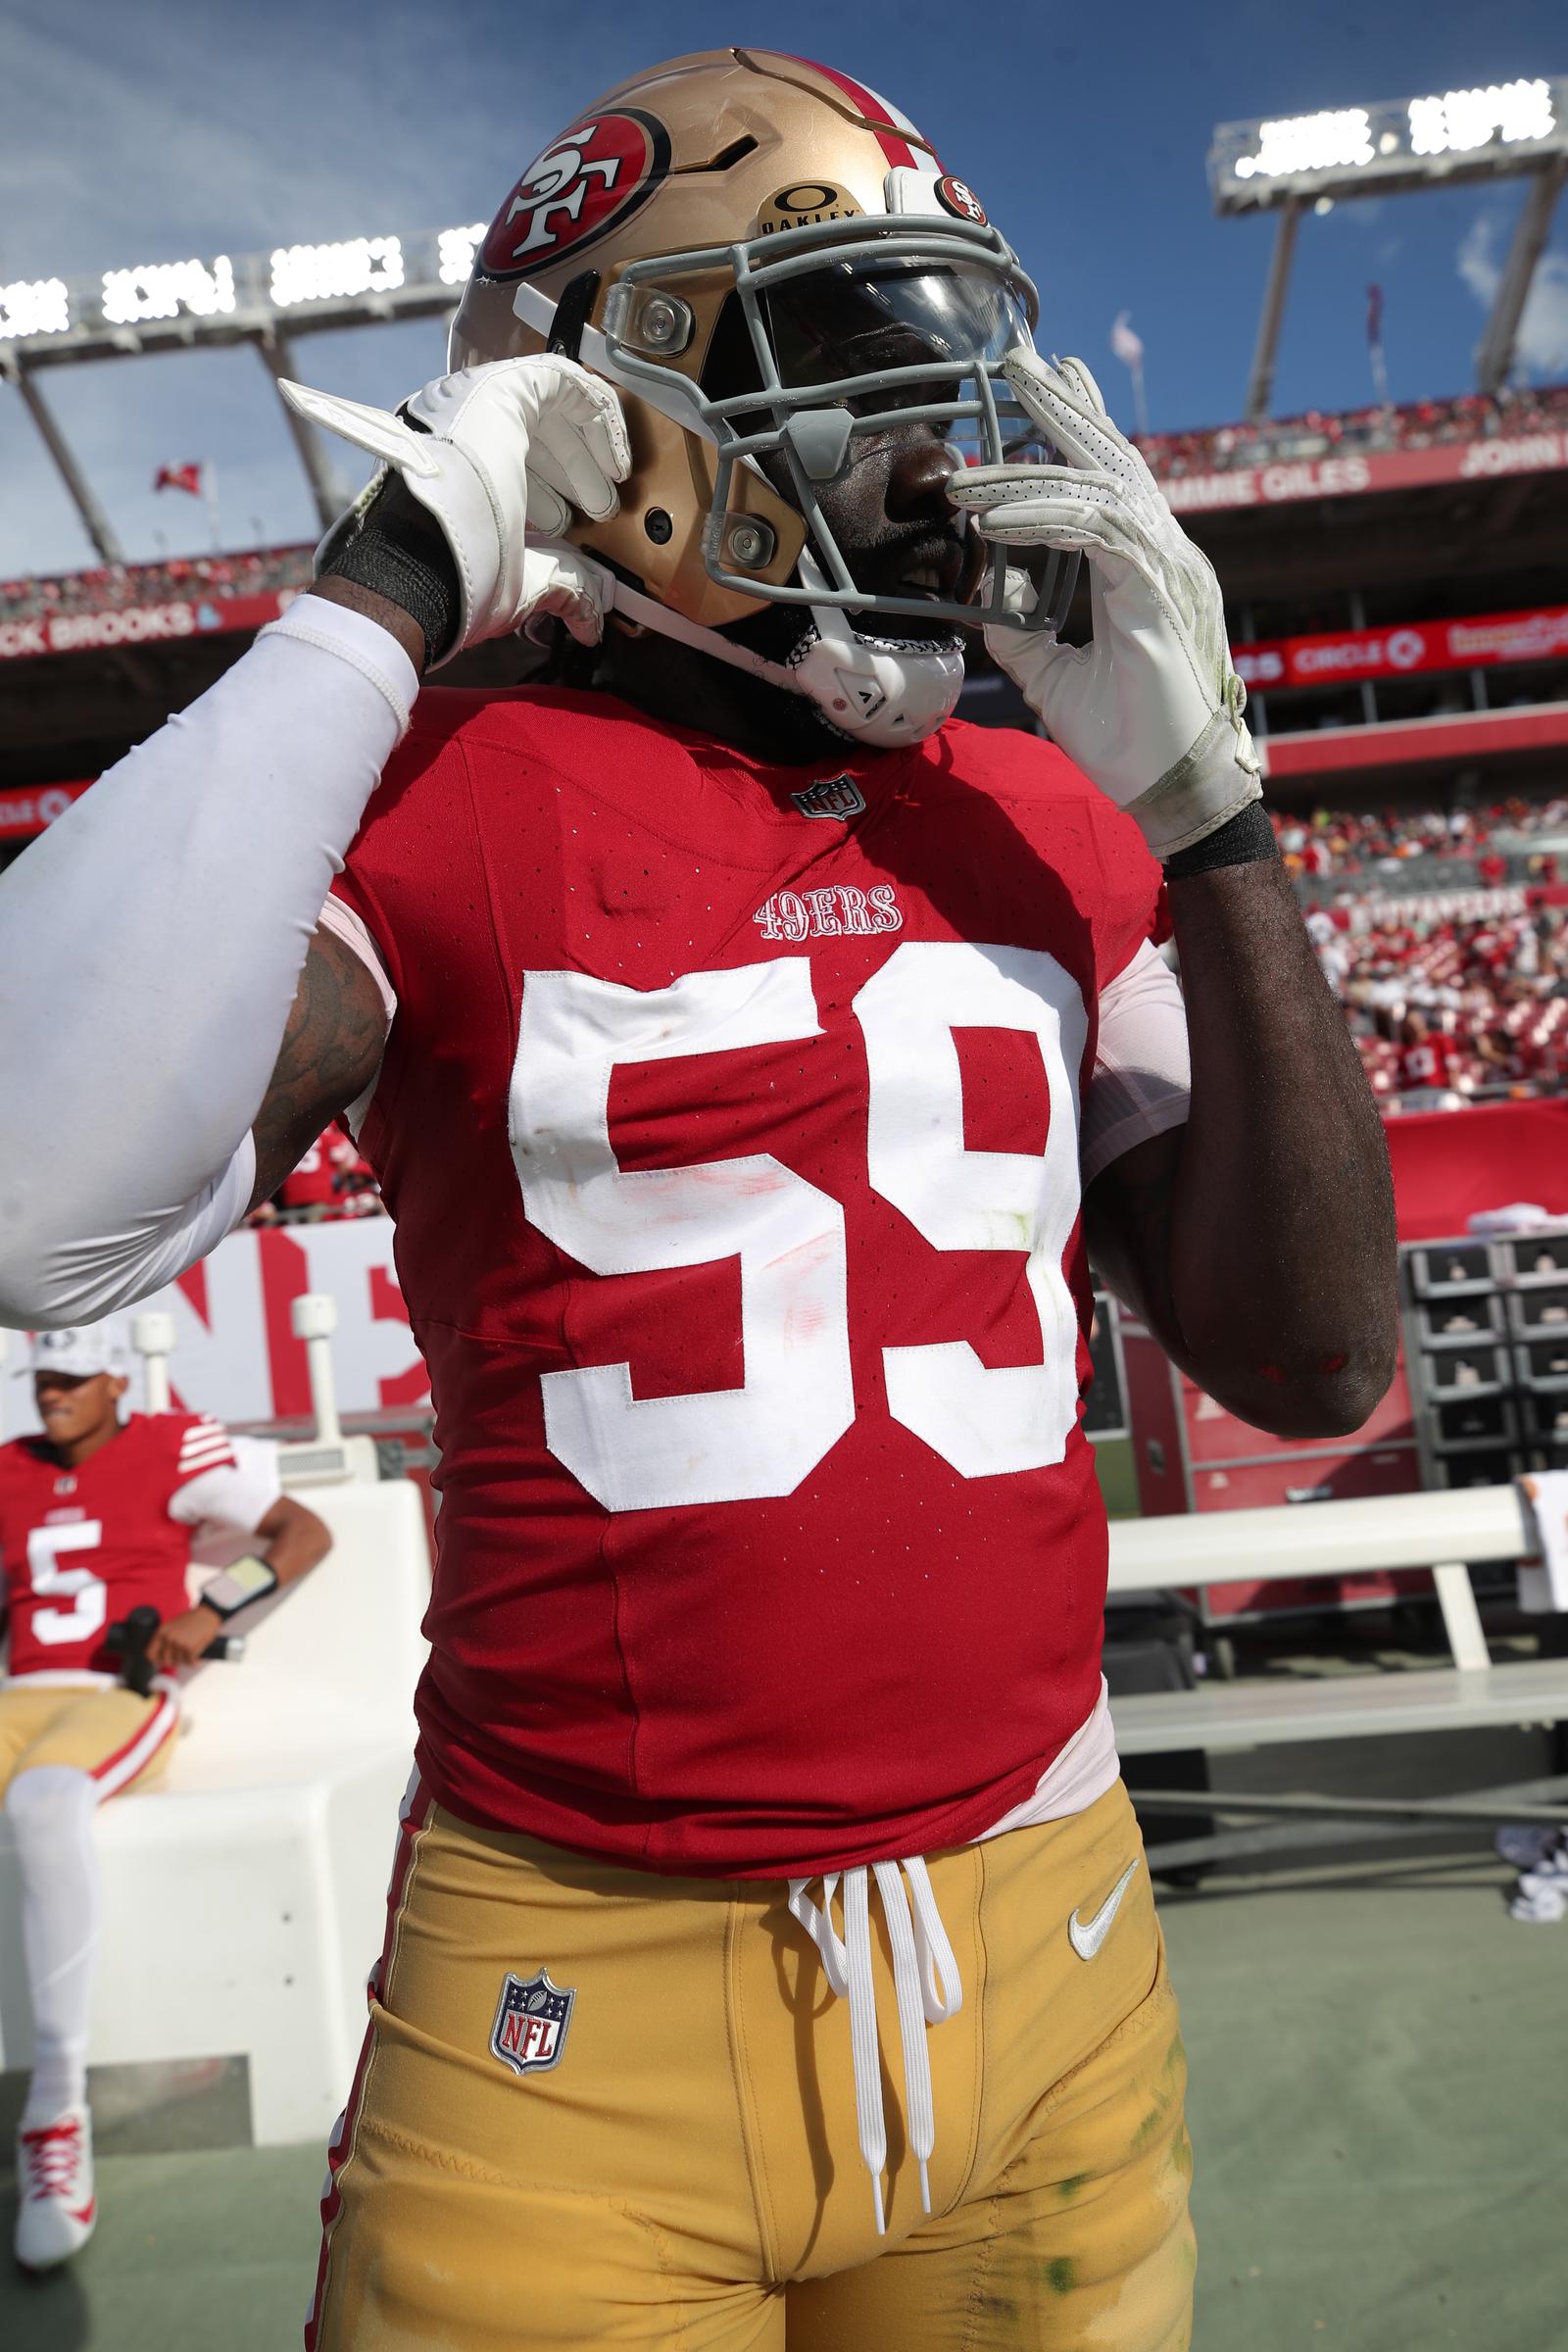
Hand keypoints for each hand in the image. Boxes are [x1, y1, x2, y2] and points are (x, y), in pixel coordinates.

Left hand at [146, 1604, 223, 1671]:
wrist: (208, 1613)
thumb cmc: (192, 1618)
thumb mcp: (173, 1625)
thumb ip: (166, 1636)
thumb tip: (161, 1653)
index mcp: (161, 1632)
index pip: (150, 1653)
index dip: (155, 1660)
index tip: (161, 1661)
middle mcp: (168, 1638)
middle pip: (166, 1661)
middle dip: (174, 1661)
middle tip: (182, 1657)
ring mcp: (179, 1644)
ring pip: (180, 1662)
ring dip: (187, 1661)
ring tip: (192, 1654)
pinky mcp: (190, 1648)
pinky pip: (191, 1662)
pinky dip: (196, 1662)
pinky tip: (199, 1659)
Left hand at [279, 357, 629, 664]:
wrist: (392, 597)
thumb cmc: (456, 569)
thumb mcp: (531, 571)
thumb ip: (571, 579)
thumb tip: (591, 609)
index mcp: (492, 406)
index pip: (562, 383)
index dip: (602, 429)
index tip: (615, 472)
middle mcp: (456, 406)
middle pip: (534, 410)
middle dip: (574, 460)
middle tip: (596, 505)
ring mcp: (430, 432)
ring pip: (503, 433)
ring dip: (543, 474)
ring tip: (563, 523)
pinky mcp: (414, 465)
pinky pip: (474, 456)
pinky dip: (507, 486)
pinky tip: (529, 525)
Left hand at [948, 352, 1260, 857]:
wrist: (1174, 792)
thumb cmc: (1129, 743)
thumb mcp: (1053, 679)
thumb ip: (1024, 633)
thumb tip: (989, 597)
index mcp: (1143, 568)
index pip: (1109, 482)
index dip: (1076, 432)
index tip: (1036, 395)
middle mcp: (1163, 555)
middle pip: (1113, 460)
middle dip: (1066, 406)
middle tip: (1022, 359)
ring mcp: (1166, 570)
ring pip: (1101, 487)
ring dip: (1035, 465)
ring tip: (980, 450)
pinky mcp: (1157, 593)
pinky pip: (1097, 533)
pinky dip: (1043, 521)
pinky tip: (996, 521)